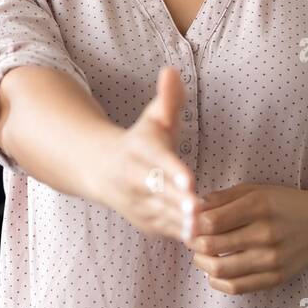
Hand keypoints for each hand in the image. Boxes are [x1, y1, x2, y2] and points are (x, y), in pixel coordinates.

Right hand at [94, 67, 197, 241]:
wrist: (102, 169)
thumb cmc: (141, 141)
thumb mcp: (153, 117)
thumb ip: (168, 98)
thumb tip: (171, 71)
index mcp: (138, 150)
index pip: (157, 160)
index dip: (173, 170)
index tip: (189, 179)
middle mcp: (133, 178)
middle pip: (158, 191)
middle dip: (177, 200)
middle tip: (197, 208)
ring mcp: (137, 203)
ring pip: (162, 215)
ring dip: (181, 222)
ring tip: (206, 226)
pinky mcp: (145, 222)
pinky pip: (165, 230)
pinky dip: (181, 234)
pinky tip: (204, 236)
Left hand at [188, 184, 307, 294]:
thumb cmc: (282, 204)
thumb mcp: (255, 190)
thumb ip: (222, 198)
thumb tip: (191, 207)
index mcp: (259, 206)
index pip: (211, 221)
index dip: (191, 224)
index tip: (187, 222)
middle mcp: (266, 233)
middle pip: (212, 246)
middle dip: (192, 243)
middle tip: (190, 239)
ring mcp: (272, 259)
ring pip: (220, 269)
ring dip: (201, 263)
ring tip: (200, 254)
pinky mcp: (276, 278)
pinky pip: (236, 287)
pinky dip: (216, 281)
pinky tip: (213, 271)